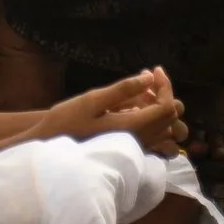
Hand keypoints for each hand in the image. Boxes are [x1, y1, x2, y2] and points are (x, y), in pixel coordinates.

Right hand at [42, 68, 187, 156]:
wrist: (52, 147)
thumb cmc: (68, 121)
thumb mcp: (93, 99)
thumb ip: (123, 89)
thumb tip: (150, 77)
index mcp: (133, 127)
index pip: (167, 107)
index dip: (165, 85)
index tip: (154, 70)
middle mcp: (140, 142)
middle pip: (172, 119)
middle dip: (164, 95)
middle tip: (146, 81)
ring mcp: (137, 150)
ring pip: (168, 133)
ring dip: (162, 112)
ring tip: (144, 98)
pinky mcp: (131, 153)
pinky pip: (158, 143)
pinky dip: (158, 126)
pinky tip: (139, 113)